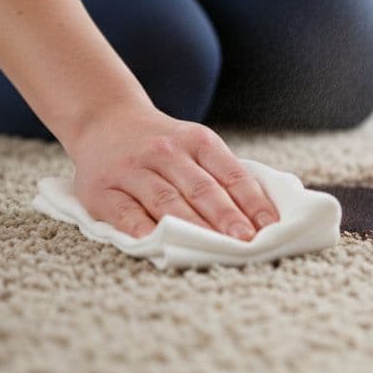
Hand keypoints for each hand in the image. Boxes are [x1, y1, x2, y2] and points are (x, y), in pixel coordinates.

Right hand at [67, 104, 279, 239]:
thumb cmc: (162, 146)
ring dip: (193, 228)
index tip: (269, 227)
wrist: (104, 121)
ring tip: (214, 250)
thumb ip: (222, 174)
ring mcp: (132, 170)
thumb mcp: (194, 145)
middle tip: (246, 243)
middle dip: (226, 218)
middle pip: (201, 189)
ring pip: (167, 202)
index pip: (231, 173)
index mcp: (197, 141)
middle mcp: (165, 152)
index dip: (252, 201)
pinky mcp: (102, 191)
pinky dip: (144, 231)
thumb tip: (261, 216)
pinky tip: (161, 247)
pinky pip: (126, 215)